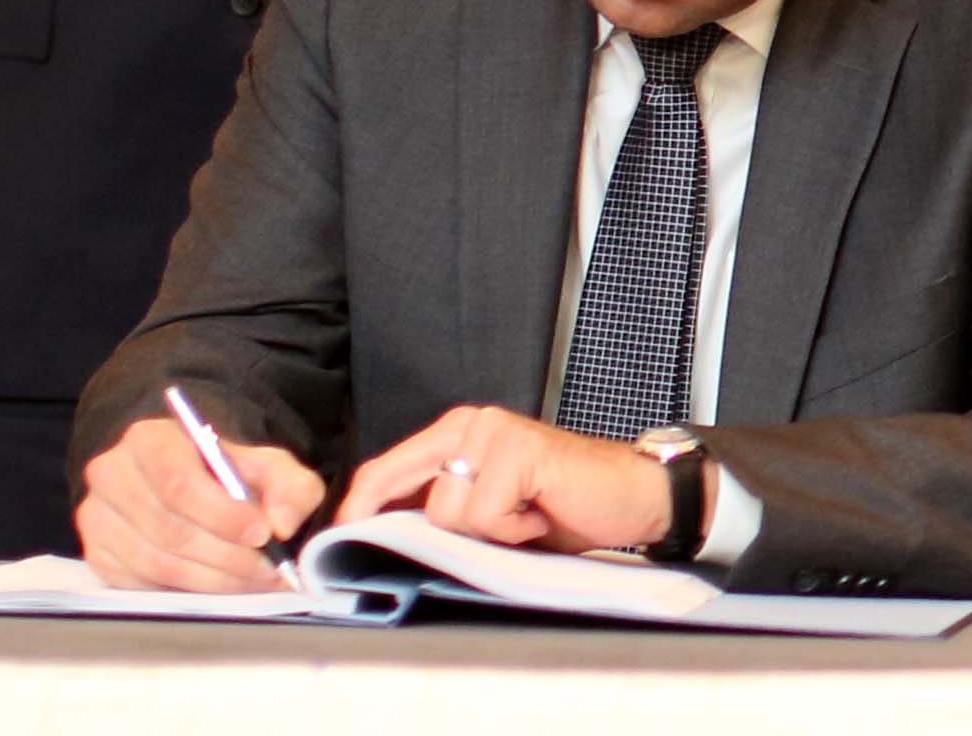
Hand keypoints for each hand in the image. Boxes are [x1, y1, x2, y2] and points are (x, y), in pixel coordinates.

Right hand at [75, 415, 322, 592]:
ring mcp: (97, 516)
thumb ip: (289, 487)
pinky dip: (185, 591)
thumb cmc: (226, 473)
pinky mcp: (97, 554)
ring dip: (212, 580)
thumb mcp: (268, 466)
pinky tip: (217, 585)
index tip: (263, 535)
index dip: (223, 515)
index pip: (179, 483)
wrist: (186, 481)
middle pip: (169, 529)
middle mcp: (111, 474)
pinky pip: (140, 583)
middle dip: (226, 556)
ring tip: (252, 581)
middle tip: (268, 571)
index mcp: (150, 439)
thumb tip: (282, 524)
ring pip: (156, 562)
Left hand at [341, 405, 686, 555]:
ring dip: (488, 534)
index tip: (338, 546)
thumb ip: (440, 512)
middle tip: (485, 541)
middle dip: (429, 533)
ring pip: (447, 513)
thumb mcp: (488, 513)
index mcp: (455, 435)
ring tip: (525, 520)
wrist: (633, 497)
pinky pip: (485, 514)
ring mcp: (493, 433)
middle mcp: (469, 425)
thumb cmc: (564, 508)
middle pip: (408, 494)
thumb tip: (377, 539)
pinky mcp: (518, 450)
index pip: (382, 471)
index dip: (356, 512)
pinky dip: (513, 530)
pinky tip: (541, 515)